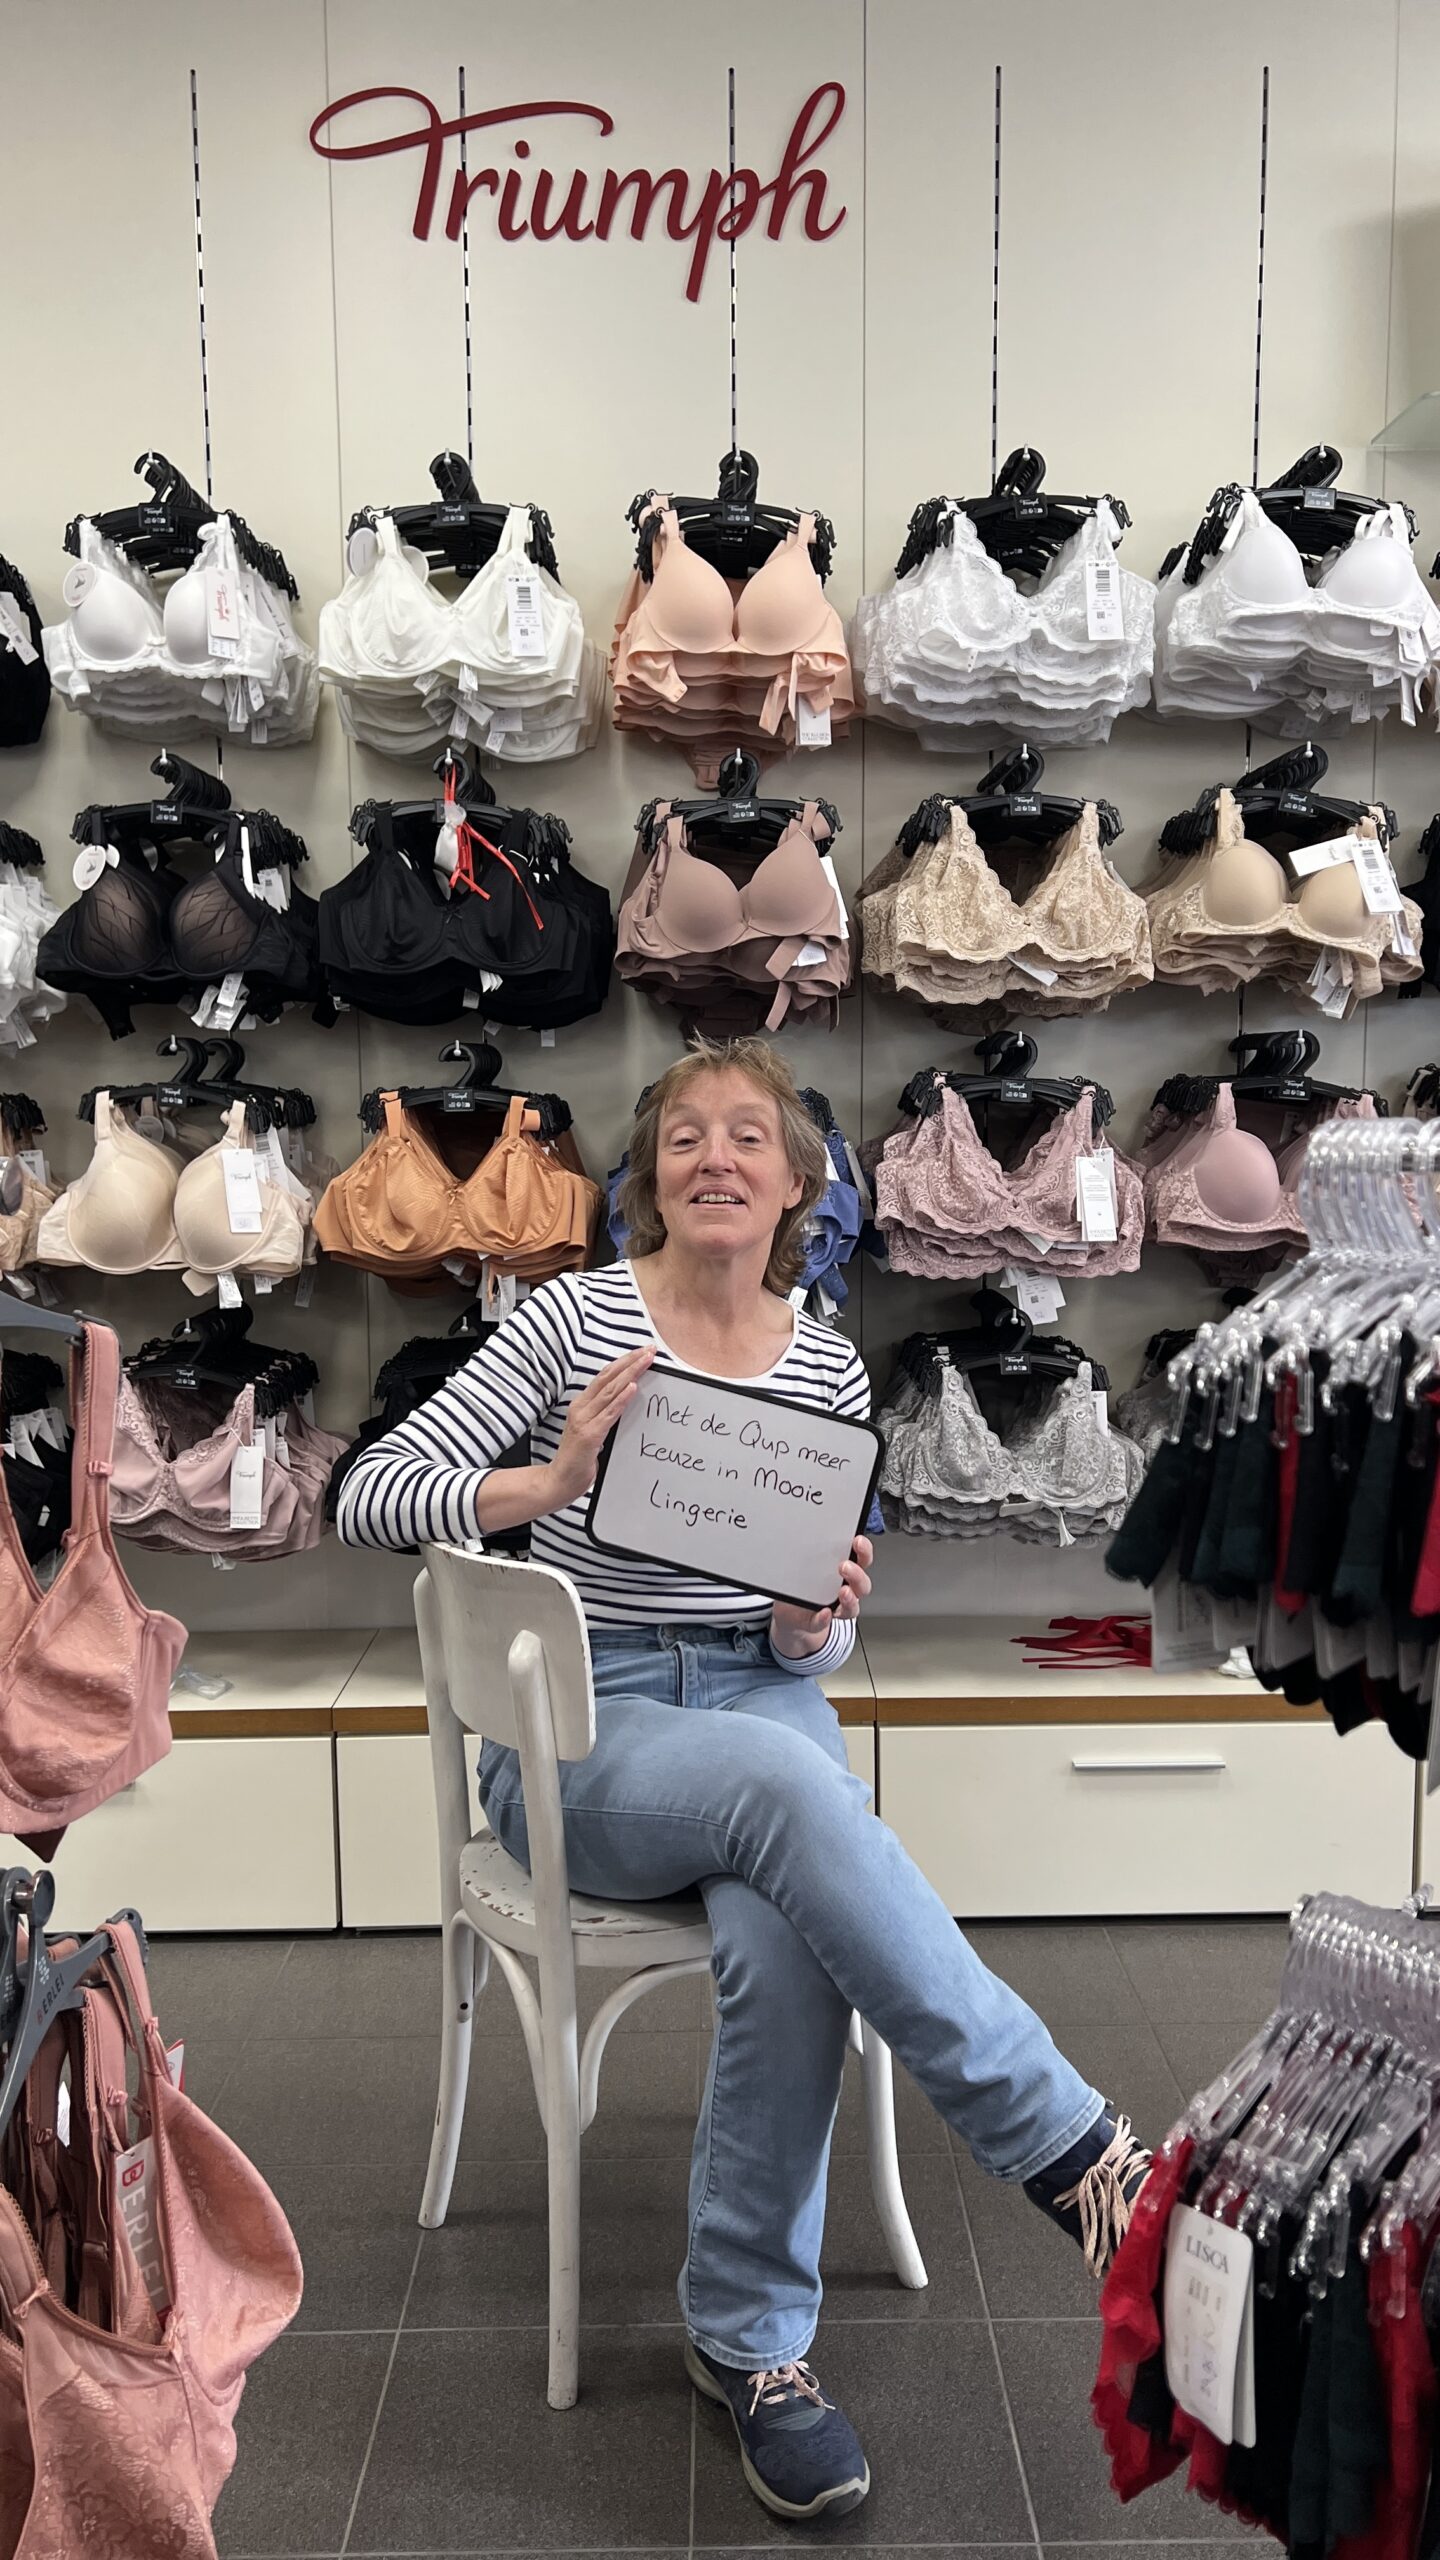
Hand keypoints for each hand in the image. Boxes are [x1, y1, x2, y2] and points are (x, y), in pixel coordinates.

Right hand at [544, 1347, 655, 1507]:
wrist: (560, 1480)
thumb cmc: (578, 1458)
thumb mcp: (593, 1430)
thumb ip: (606, 1415)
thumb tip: (627, 1400)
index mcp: (582, 1405)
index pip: (605, 1376)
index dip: (623, 1362)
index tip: (641, 1353)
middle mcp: (581, 1408)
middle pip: (608, 1377)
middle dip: (631, 1361)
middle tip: (650, 1350)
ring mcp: (584, 1420)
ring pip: (611, 1390)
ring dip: (631, 1374)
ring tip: (646, 1361)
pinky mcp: (589, 1435)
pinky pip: (610, 1413)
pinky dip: (622, 1399)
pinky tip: (633, 1388)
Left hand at [770, 1534, 872, 1657]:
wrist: (791, 1614)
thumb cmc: (802, 1585)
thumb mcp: (802, 1564)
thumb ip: (803, 1551)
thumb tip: (797, 1534)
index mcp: (845, 1571)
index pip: (861, 1559)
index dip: (864, 1550)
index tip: (858, 1540)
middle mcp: (846, 1589)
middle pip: (862, 1583)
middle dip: (857, 1574)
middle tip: (845, 1566)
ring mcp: (836, 1608)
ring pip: (852, 1605)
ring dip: (850, 1598)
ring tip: (843, 1591)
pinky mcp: (821, 1622)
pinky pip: (825, 1622)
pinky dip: (825, 1618)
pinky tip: (824, 1612)